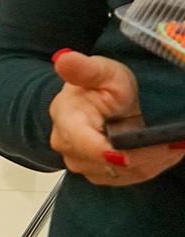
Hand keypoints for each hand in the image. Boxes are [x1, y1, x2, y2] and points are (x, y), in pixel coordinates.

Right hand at [48, 50, 184, 185]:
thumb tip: (63, 59)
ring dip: (152, 160)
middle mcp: (67, 147)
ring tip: (174, 143)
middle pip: (108, 162)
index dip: (111, 151)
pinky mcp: (98, 174)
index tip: (136, 149)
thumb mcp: (100, 71)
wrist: (93, 103)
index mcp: (66, 119)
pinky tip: (165, 150)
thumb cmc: (99, 84)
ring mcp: (82, 164)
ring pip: (123, 173)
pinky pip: (130, 177)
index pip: (85, 144)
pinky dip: (151, 165)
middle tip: (173, 140)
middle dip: (143, 154)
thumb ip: (84, 69)